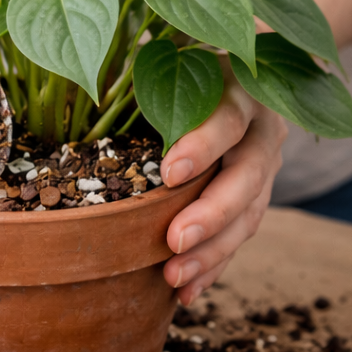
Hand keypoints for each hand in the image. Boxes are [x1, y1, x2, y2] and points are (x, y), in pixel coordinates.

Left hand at [160, 68, 286, 305]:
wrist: (247, 68)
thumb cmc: (187, 65)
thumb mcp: (172, 61)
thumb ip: (143, 76)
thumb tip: (85, 95)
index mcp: (241, 89)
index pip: (228, 118)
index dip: (203, 145)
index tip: (170, 173)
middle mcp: (264, 129)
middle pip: (247, 176)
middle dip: (211, 213)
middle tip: (174, 240)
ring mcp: (266, 164)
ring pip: (250, 213)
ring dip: (213, 250)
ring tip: (175, 277)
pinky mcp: (260, 194)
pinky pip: (242, 235)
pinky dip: (215, 265)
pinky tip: (187, 290)